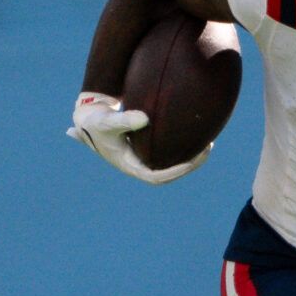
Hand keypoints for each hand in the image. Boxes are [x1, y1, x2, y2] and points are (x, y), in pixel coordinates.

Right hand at [67, 91, 208, 184]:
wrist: (87, 117)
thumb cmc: (97, 120)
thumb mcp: (108, 120)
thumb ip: (125, 119)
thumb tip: (146, 118)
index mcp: (130, 165)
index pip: (156, 177)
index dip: (175, 172)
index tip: (190, 162)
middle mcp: (138, 165)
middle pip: (168, 173)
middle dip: (189, 165)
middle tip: (207, 150)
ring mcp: (142, 158)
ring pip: (170, 164)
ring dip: (190, 158)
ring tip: (208, 144)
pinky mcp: (146, 148)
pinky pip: (168, 154)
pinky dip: (182, 150)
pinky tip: (197, 137)